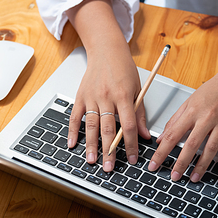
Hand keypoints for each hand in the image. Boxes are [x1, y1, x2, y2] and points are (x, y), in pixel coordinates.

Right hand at [67, 47, 149, 170]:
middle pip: (108, 129)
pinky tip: (72, 144)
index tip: (133, 158)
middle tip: (110, 167)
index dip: (131, 144)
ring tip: (92, 161)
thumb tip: (145, 135)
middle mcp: (107, 97)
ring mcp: (92, 97)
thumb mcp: (138, 88)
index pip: (129, 125)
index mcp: (124, 95)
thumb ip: (141, 113)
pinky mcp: (80, 96)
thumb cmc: (123, 68)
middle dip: (109, 151)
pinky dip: (73, 131)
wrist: (106, 50)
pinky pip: (75, 116)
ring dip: (91, 145)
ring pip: (91, 125)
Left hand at [148, 59, 217, 182]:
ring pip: (211, 149)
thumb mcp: (188, 102)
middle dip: (181, 163)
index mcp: (192, 112)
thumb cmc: (211, 90)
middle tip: (174, 176)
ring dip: (202, 166)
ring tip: (194, 178)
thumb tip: (161, 139)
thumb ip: (174, 121)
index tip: (155, 164)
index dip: (162, 152)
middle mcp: (207, 118)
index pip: (173, 135)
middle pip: (192, 145)